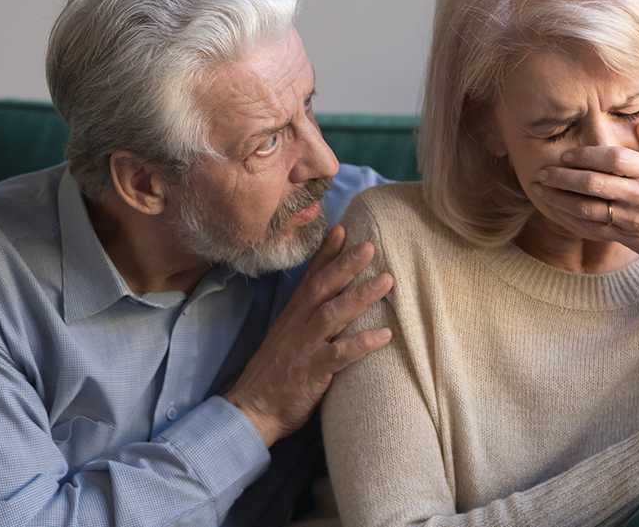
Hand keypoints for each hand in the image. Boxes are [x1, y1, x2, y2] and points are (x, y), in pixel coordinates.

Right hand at [224, 224, 392, 445]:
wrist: (251, 410)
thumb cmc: (274, 375)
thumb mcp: (287, 337)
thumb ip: (306, 317)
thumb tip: (330, 299)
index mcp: (292, 315)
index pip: (310, 277)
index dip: (326, 253)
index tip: (343, 229)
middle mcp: (297, 325)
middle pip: (323, 287)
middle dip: (347, 264)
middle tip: (370, 245)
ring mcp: (303, 347)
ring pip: (332, 314)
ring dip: (360, 296)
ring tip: (387, 280)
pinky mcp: (310, 372)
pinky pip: (339, 354)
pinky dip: (361, 343)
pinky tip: (385, 335)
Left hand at [535, 122, 638, 274]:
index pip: (613, 158)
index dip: (586, 155)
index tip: (567, 154)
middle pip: (593, 183)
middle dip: (563, 177)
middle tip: (543, 172)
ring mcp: (631, 217)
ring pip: (587, 208)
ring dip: (559, 199)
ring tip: (541, 190)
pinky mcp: (626, 237)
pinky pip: (591, 228)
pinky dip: (570, 219)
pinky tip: (556, 211)